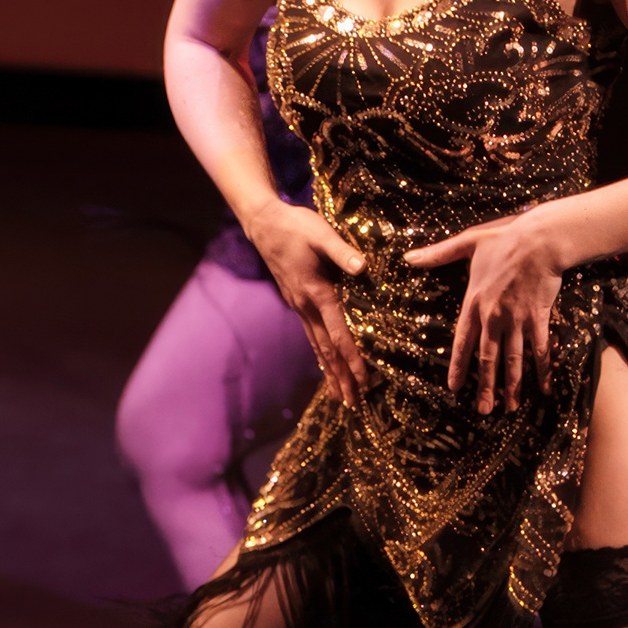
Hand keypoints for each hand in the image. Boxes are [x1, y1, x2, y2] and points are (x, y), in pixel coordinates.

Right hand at [246, 200, 368, 404]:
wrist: (264, 223)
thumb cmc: (295, 225)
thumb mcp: (321, 233)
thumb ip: (342, 251)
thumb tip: (362, 267)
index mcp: (316, 292)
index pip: (337, 333)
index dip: (352, 357)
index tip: (363, 379)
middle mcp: (305, 306)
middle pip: (327, 350)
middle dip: (341, 377)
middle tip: (353, 404)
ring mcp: (299, 306)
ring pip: (317, 346)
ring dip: (331, 372)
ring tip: (342, 396)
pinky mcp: (297, 301)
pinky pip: (311, 335)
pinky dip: (321, 355)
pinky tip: (326, 366)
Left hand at [405, 206, 564, 415]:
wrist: (540, 239)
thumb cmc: (504, 239)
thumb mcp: (468, 243)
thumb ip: (438, 254)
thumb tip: (409, 256)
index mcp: (475, 302)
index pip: (462, 341)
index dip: (457, 366)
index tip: (453, 388)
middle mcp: (494, 316)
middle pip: (488, 358)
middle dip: (485, 387)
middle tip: (483, 411)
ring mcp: (517, 319)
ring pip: (513, 360)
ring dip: (512, 385)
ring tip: (509, 408)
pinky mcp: (538, 318)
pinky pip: (540, 349)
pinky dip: (543, 370)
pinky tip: (544, 389)